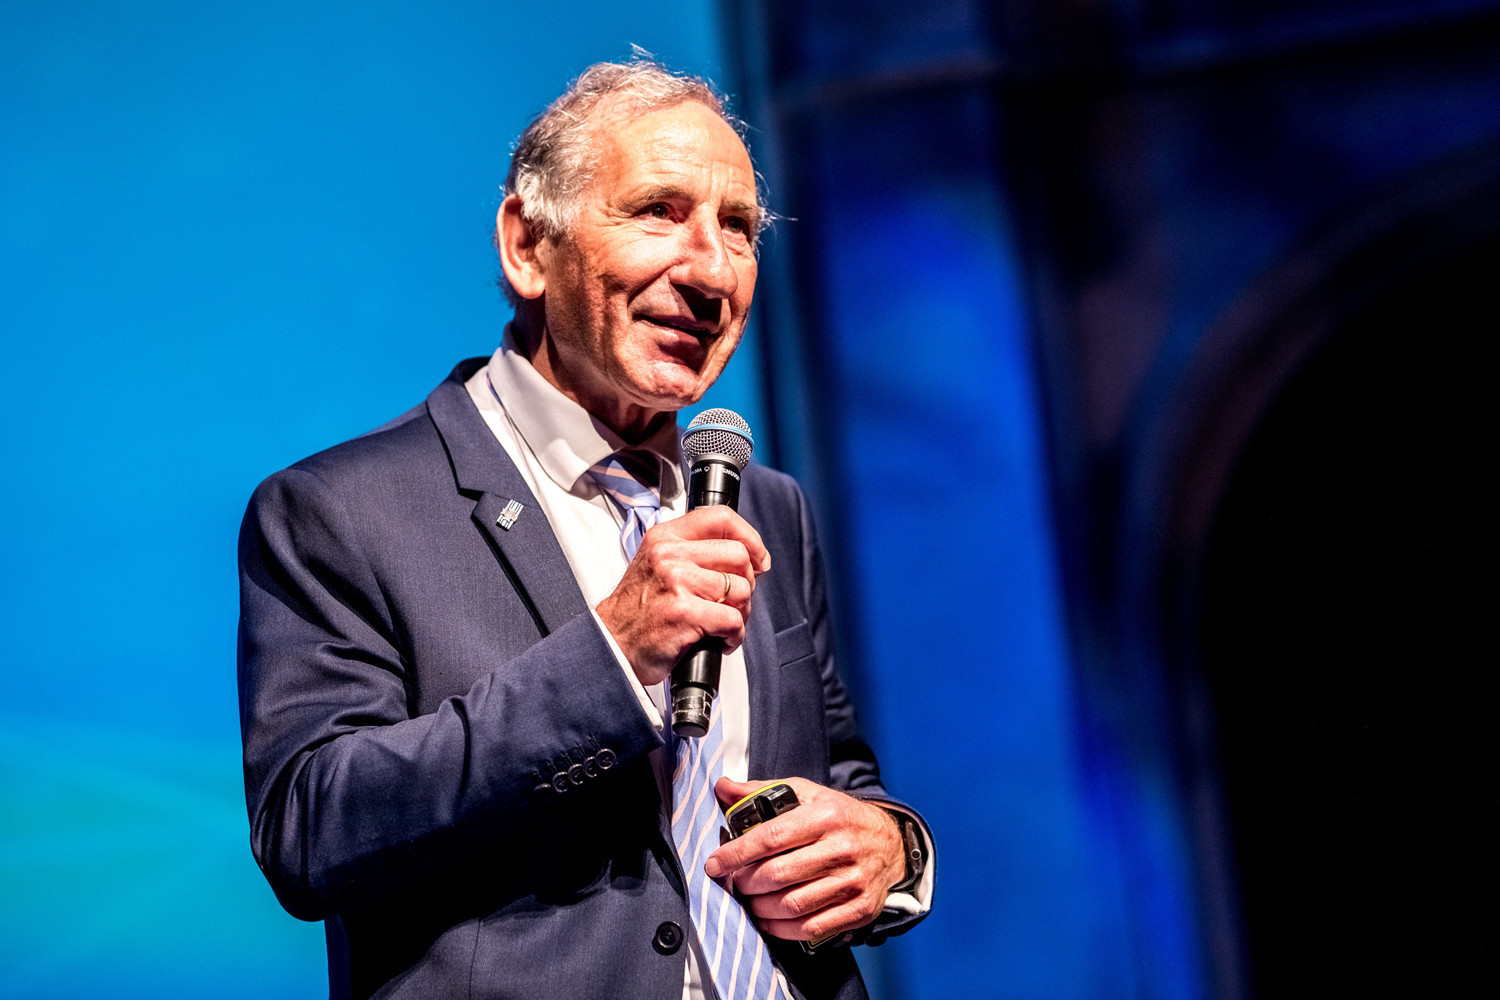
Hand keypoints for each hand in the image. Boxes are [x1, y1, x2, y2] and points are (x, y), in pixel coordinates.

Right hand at [596, 506, 770, 686]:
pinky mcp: (683, 612)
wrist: (612, 645)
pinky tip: (720, 639)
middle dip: (747, 583)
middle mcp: (670, 554)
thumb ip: (693, 551)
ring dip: (741, 613)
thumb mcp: (657, 564)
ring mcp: (676, 582)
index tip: (758, 558)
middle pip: (739, 555)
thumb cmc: (639, 610)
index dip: (750, 537)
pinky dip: (734, 635)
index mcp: (665, 537)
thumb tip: (745, 553)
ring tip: (722, 623)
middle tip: (734, 601)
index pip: (720, 517)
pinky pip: (732, 620)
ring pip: (741, 589)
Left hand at [704, 777, 905, 941]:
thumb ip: (761, 792)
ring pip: (791, 905)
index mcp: (825, 815)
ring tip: (749, 899)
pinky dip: (781, 929)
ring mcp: (852, 882)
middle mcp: (841, 849)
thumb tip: (723, 787)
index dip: (736, 853)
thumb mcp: (806, 794)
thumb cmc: (839, 817)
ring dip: (759, 907)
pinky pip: (810, 928)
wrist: (890, 843)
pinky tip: (768, 919)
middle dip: (744, 883)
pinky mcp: (860, 908)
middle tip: (733, 882)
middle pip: (777, 875)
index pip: (771, 838)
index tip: (714, 863)